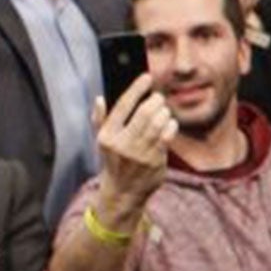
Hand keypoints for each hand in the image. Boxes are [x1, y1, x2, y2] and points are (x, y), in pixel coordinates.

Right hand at [94, 82, 175, 220]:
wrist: (123, 192)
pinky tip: (169, 124)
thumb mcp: (101, 142)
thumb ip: (100, 120)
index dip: (136, 88)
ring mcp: (140, 154)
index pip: (122, 106)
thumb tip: (99, 98)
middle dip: (155, 101)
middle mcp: (122, 145)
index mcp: (107, 136)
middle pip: (143, 113)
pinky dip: (171, 126)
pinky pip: (166, 136)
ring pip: (157, 123)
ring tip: (163, 111)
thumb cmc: (114, 162)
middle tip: (158, 98)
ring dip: (164, 112)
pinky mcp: (155, 161)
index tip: (147, 77)